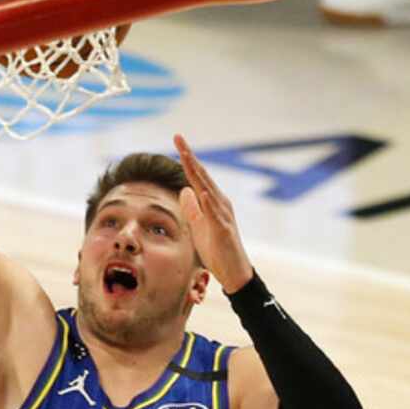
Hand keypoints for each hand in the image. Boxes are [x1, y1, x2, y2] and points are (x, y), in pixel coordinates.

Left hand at [173, 134, 253, 293]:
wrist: (233, 271)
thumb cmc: (217, 249)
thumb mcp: (199, 226)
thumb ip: (192, 208)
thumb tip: (183, 190)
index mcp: (212, 201)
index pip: (196, 175)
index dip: (186, 158)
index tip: (176, 140)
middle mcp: (219, 202)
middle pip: (202, 175)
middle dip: (189, 156)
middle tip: (178, 137)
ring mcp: (222, 215)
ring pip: (208, 188)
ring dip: (197, 171)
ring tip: (186, 155)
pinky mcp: (223, 230)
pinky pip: (215, 214)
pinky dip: (208, 202)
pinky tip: (201, 190)